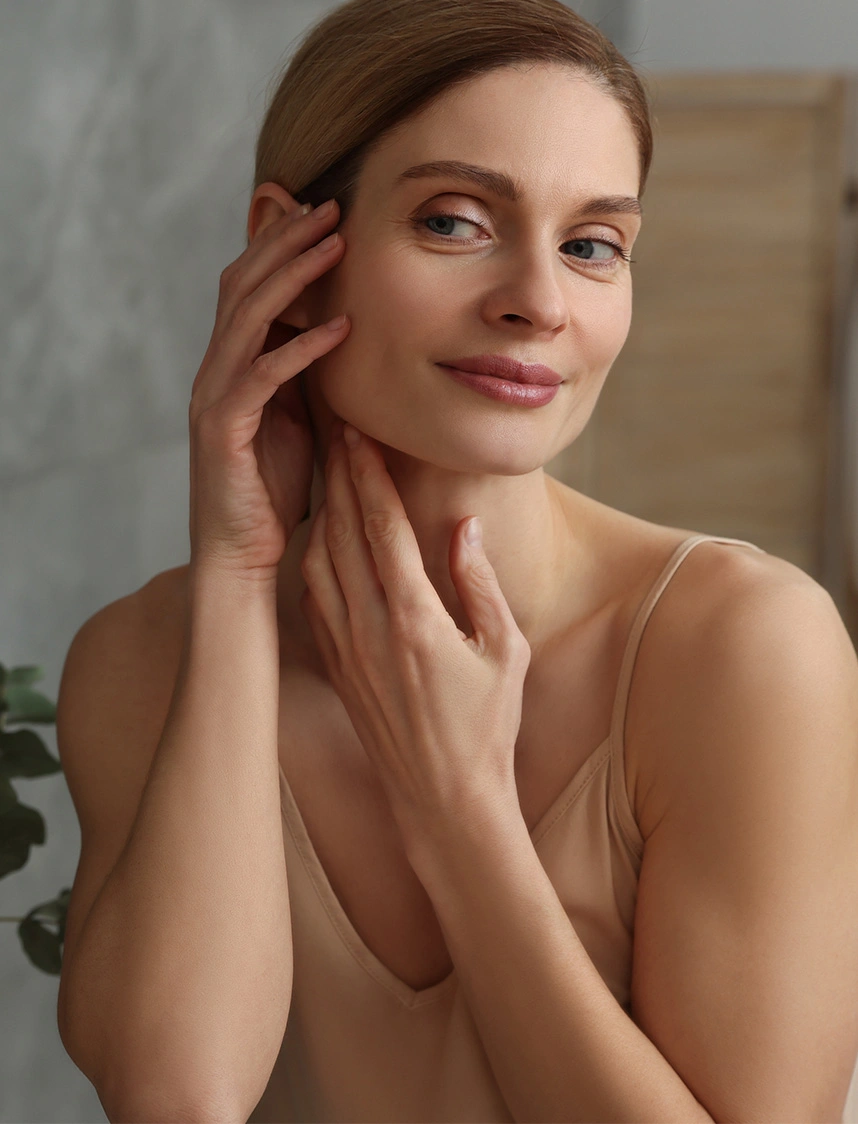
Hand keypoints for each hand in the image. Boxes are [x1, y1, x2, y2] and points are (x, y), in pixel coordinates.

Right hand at [187, 196, 349, 581]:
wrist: (240, 551)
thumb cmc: (271, 488)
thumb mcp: (295, 418)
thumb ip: (302, 374)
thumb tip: (337, 330)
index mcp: (230, 365)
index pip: (249, 287)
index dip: (280, 245)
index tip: (325, 214)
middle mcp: (214, 370)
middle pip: (243, 285)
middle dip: (286, 241)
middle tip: (331, 207)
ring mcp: (213, 397)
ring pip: (248, 318)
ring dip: (294, 276)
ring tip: (336, 245)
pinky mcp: (223, 428)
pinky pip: (263, 376)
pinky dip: (302, 347)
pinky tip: (340, 327)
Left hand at [298, 418, 531, 853]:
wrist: (443, 799)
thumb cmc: (487, 726)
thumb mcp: (505, 650)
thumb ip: (480, 583)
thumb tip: (464, 527)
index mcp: (414, 616)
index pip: (381, 525)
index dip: (367, 472)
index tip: (358, 429)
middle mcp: (369, 625)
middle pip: (342, 531)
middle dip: (337, 473)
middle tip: (332, 426)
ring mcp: (345, 646)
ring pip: (318, 559)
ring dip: (320, 509)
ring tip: (325, 471)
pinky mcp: (335, 665)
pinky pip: (313, 596)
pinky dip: (313, 555)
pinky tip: (319, 536)